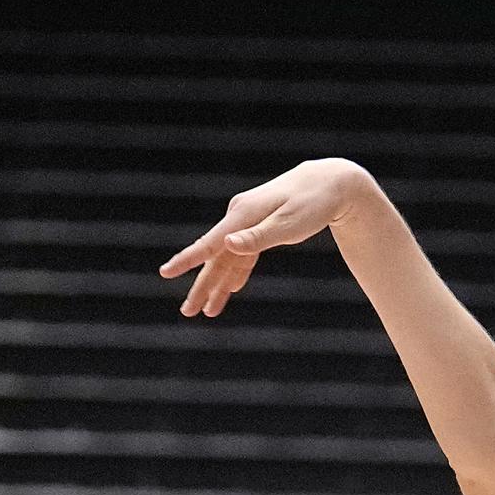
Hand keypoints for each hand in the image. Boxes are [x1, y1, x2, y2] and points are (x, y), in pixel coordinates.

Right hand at [158, 159, 374, 316]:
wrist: (329, 183)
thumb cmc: (312, 203)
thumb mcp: (289, 223)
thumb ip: (257, 237)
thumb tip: (226, 245)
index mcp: (243, 215)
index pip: (211, 243)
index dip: (188, 260)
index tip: (166, 273)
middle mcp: (239, 218)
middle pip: (215, 257)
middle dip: (201, 285)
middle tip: (187, 312)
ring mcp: (246, 223)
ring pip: (227, 259)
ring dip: (218, 285)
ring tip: (205, 312)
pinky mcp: (257, 227)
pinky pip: (241, 255)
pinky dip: (236, 273)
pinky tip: (231, 290)